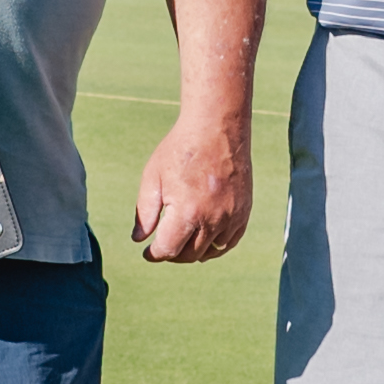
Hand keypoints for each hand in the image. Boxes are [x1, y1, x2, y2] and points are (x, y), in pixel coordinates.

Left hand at [128, 111, 251, 263]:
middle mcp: (211, 219)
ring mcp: (231, 217)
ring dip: (194, 253)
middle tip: (163, 246)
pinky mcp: (244, 211)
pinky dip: (216, 246)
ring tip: (182, 244)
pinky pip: (230, 241)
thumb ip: (144, 212)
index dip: (154, 254)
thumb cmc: (180, 149)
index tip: (147, 252)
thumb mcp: (153, 177)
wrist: (217, 127)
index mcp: (186, 212)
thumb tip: (139, 239)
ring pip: (211, 252)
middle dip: (173, 255)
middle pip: (189, 255)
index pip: (168, 250)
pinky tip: (204, 240)